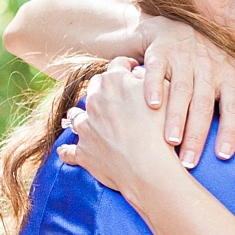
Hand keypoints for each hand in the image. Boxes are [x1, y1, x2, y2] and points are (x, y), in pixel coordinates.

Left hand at [58, 60, 179, 204]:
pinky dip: (68, 151)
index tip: (132, 71)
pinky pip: (68, 151)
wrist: (150, 168)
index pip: (118, 65)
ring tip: (88, 121)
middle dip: (104, 90)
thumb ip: (149, 79)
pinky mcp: (82, 152)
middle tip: (115, 98)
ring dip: (80, 116)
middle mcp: (95, 100)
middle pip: (95, 87)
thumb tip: (137, 74)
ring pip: (76, 116)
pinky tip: (66, 151)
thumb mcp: (167, 94)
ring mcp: (86, 126)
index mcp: (115, 81)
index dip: (127, 67)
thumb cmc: (163, 130)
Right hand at [129, 17, 234, 168]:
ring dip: (176, 117)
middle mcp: (209, 66)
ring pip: (181, 90)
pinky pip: (156, 71)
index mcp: (229, 75)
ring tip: (171, 142)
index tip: (223, 156)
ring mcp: (184, 57)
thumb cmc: (203, 62)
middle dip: (197, 134)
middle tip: (190, 161)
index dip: (229, 131)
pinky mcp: (160, 52)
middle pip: (204, 104)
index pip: (232, 107)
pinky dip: (153, 87)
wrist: (173, 27)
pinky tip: (151, 106)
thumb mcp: (225, 78)